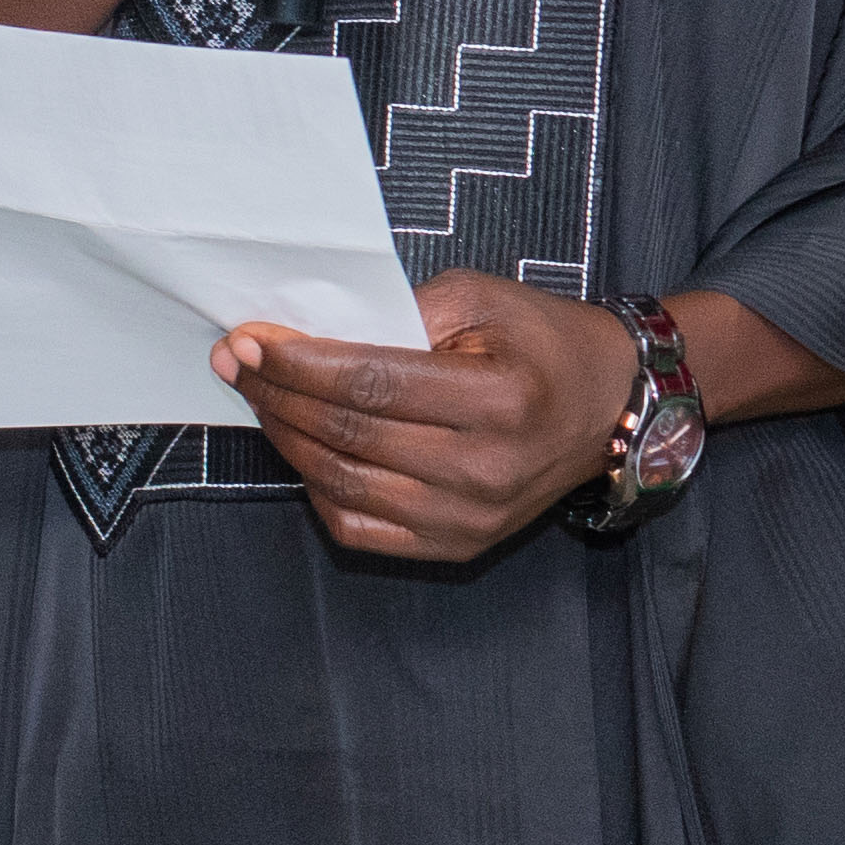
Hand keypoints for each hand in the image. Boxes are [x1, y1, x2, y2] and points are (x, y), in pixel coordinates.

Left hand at [216, 269, 645, 566]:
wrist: (608, 408)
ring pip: (342, 483)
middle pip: (348, 434)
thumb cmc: (542, 344)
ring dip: (287, 438)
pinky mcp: (458, 545)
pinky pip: (359, 527)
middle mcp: (484, 470)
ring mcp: (469, 518)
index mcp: (499, 401)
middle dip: (278, 394)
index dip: (298, 364)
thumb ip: (399, 312)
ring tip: (263, 400)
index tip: (248, 341)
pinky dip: (317, 487)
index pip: (370, 383)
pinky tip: (305, 448)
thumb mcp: (481, 298)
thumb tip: (307, 335)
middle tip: (236, 362)